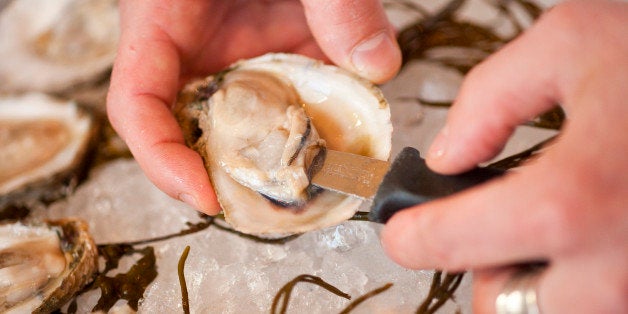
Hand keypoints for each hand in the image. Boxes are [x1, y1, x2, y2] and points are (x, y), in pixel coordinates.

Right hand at [106, 0, 400, 214]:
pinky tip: (352, 134)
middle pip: (192, 134)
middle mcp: (195, 51)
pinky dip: (316, 126)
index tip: (206, 196)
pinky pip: (285, 105)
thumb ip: (334, 2)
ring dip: (284, 157)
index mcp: (164, 20)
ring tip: (331, 175)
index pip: (137, 104)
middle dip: (233, 176)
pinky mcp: (272, 60)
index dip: (161, 160)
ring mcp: (235, 60)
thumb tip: (377, 66)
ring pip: (245, 128)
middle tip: (288, 201)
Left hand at [380, 1, 627, 312]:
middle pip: (507, 307)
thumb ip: (489, 102)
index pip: (452, 243)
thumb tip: (447, 157)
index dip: (413, 236)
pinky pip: (608, 295)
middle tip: (490, 223)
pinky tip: (594, 230)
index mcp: (574, 199)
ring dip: (536, 283)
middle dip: (484, 269)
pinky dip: (583, 277)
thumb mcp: (570, 43)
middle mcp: (621, 265)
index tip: (403, 231)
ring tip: (551, 224)